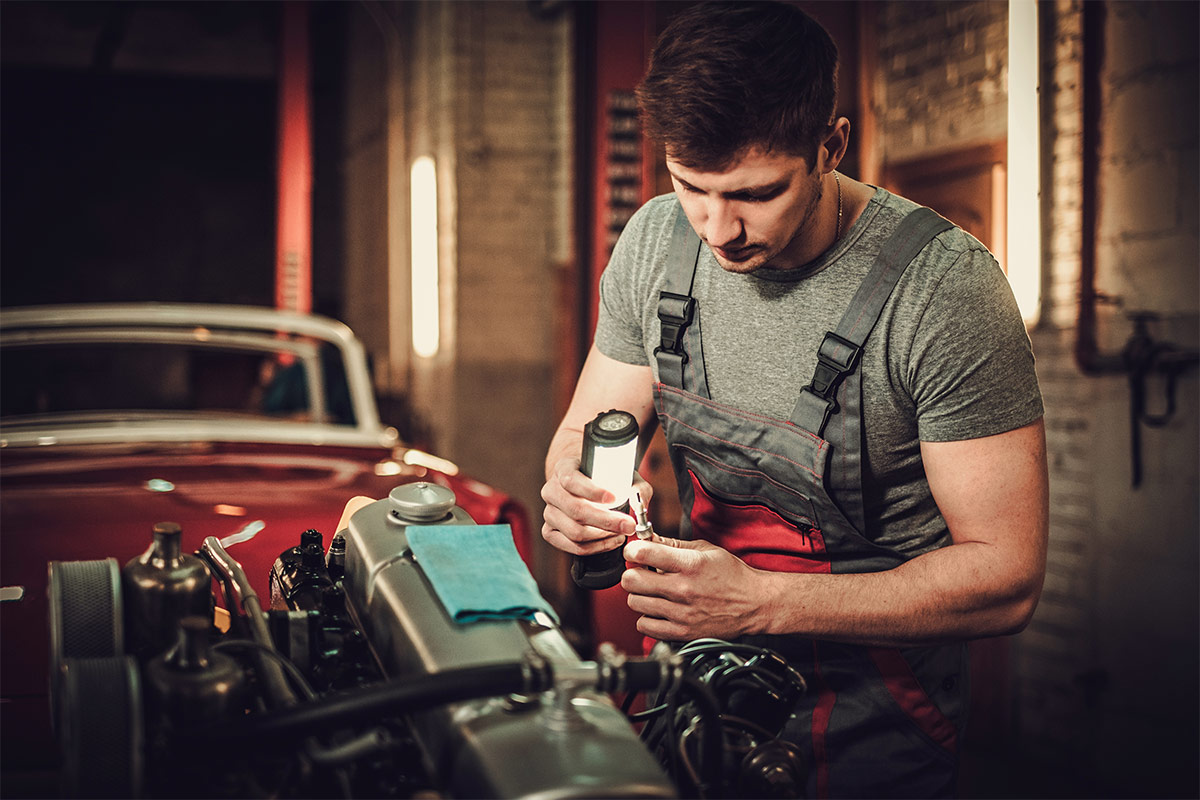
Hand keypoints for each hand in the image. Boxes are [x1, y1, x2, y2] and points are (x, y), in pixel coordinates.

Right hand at [540, 456, 637, 554]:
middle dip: (606, 520)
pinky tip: (610, 542)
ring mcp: (549, 513)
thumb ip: (636, 488)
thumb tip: (638, 503)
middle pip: (575, 510)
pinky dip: (595, 548)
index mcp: (563, 469)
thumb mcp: (622, 476)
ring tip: (622, 534)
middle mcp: (551, 490)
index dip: (592, 491)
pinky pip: (572, 546)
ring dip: (602, 536)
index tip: (614, 499)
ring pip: (574, 531)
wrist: (586, 489)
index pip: (571, 480)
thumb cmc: (605, 480)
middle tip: (629, 525)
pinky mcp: (550, 532)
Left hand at [621, 536, 773, 641]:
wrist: (754, 603)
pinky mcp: (682, 632)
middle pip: (632, 580)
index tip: (634, 552)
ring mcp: (682, 613)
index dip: (632, 550)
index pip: (643, 553)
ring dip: (639, 595)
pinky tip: (658, 609)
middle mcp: (683, 589)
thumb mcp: (705, 550)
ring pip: (635, 603)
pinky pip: (645, 626)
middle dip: (633, 573)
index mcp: (690, 564)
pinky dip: (646, 617)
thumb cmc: (732, 575)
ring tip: (652, 592)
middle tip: (641, 572)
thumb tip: (647, 538)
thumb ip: (673, 544)